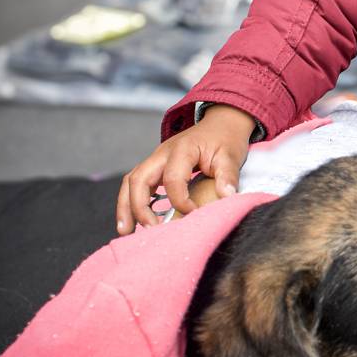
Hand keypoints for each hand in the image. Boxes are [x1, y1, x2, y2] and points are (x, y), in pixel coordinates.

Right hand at [115, 104, 257, 233]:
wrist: (221, 124)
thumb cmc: (225, 139)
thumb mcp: (231, 156)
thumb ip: (228, 176)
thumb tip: (227, 196)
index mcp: (182, 149)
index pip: (172, 179)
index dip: (180, 201)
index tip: (193, 214)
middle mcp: (162, 153)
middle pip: (139, 179)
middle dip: (139, 207)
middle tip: (151, 229)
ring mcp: (156, 159)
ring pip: (131, 181)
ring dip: (126, 206)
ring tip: (125, 232)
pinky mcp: (156, 167)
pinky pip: (137, 184)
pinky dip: (131, 202)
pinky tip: (133, 222)